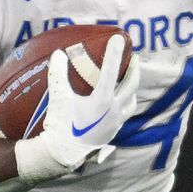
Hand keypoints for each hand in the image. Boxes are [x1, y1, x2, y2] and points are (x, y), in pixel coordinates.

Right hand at [39, 34, 139, 168]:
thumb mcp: (58, 97)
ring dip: (132, 87)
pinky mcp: (113, 132)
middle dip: (134, 68)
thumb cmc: (60, 124)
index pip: (111, 70)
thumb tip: (58, 53)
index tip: (118, 38)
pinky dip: (125, 102)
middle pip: (131, 84)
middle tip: (133, 56)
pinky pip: (125, 113)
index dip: (114, 52)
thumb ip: (58, 74)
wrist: (62, 154)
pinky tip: (118, 100)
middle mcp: (114, 110)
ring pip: (132, 101)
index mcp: (102, 100)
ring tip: (128, 78)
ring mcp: (115, 122)